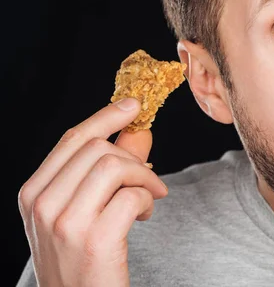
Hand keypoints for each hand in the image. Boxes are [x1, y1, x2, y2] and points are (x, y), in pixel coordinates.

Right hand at [18, 98, 168, 286]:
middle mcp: (42, 205)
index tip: (133, 105)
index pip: (72, 139)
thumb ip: (110, 168)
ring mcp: (65, 223)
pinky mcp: (94, 239)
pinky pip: (131, 195)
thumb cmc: (83, 259)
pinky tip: (144, 216)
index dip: (106, 117)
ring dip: (143, 178)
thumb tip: (138, 129)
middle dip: (133, 158)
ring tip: (150, 197)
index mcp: (34, 193)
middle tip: (149, 178)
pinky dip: (147, 200)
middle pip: (97, 149)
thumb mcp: (84, 210)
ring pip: (114, 166)